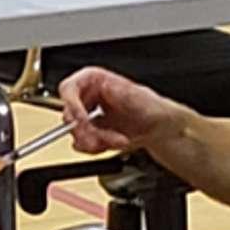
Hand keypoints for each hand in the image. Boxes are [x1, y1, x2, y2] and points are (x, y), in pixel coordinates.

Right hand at [59, 67, 188, 153]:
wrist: (159, 127)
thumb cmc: (151, 106)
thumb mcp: (139, 97)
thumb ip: (121, 92)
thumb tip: (107, 87)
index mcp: (95, 80)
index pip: (69, 88)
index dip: (71, 106)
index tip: (83, 121)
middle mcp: (87, 97)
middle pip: (69, 115)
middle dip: (87, 131)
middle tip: (102, 139)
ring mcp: (87, 115)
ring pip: (76, 133)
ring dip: (96, 141)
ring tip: (118, 140)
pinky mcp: (89, 133)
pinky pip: (82, 145)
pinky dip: (97, 149)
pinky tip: (113, 143)